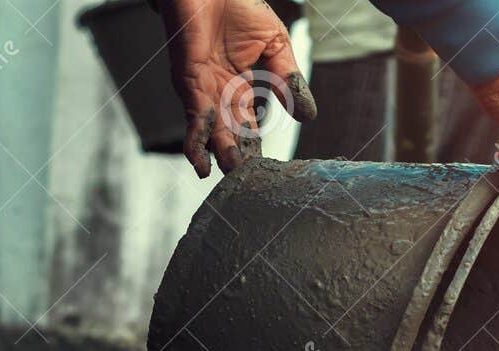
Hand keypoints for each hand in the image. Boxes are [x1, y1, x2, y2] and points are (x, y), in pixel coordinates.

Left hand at [159, 0, 317, 177]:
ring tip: (235, 177)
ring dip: (223, 156)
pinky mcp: (189, 82)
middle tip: (252, 185)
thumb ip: (288, 80)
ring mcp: (204, 90)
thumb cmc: (239, 5)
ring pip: (214, 133)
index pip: (251, 127)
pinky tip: (202, 164)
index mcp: (240, 87)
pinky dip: (196, 142)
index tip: (269, 174)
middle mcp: (220, 95)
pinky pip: (193, 118)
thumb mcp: (275, 46)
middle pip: (232, 136)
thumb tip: (309, 116)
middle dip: (241, 159)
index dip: (258, 148)